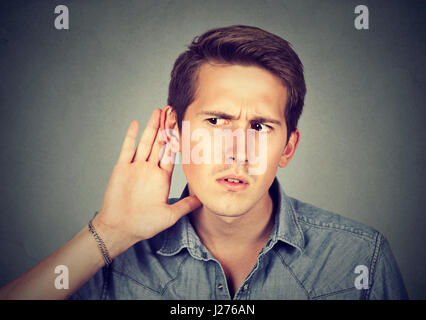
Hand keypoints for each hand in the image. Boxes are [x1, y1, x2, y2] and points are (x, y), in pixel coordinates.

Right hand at [93, 108, 200, 246]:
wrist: (120, 229)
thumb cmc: (144, 225)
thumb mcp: (170, 215)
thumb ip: (185, 205)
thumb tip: (203, 200)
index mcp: (162, 177)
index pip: (171, 153)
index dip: (177, 139)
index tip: (183, 125)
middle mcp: (150, 169)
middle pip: (159, 143)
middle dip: (166, 127)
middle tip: (172, 110)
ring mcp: (135, 167)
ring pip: (145, 142)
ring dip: (152, 127)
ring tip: (158, 111)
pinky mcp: (121, 169)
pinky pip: (127, 149)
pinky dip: (131, 136)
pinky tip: (136, 124)